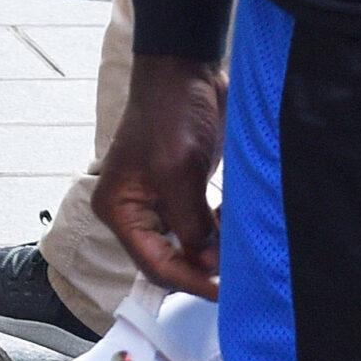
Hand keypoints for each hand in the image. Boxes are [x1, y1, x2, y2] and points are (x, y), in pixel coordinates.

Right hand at [91, 55, 224, 298]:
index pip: (153, 264)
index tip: (221, 291)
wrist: (186, 69)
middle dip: (202, 266)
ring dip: (214, 248)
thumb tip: (208, 261)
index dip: (188, 281)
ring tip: (240, 246)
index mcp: (120, 209)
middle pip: (169, 259)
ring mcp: (160, 200)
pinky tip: (235, 223)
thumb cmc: (171, 111)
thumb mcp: (178, 170)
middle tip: (237, 272)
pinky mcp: (183, 189)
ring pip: (188, 244)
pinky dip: (218, 229)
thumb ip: (190, 221)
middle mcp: (135, 211)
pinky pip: (200, 224)